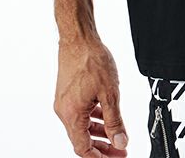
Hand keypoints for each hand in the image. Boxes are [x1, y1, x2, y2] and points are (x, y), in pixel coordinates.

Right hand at [54, 34, 128, 155]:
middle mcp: (64, 111)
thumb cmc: (90, 59)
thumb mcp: (110, 93)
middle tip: (119, 150)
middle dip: (102, 147)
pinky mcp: (67, 93)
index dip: (100, 157)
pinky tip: (105, 116)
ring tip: (115, 136)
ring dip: (98, 132)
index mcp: (72, 115)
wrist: (78, 37)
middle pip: (82, 139)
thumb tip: (120, 141)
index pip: (83, 148)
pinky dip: (93, 118)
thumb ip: (115, 121)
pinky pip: (80, 113)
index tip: (115, 157)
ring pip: (82, 126)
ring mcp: (64, 102)